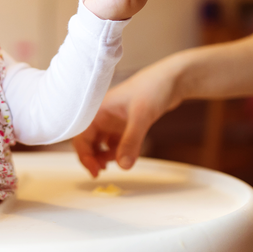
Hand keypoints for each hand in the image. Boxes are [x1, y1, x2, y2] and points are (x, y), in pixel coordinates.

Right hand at [73, 56, 181, 176]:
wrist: (172, 79)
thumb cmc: (153, 88)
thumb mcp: (141, 117)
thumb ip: (131, 142)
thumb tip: (123, 166)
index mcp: (97, 109)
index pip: (80, 136)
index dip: (84, 155)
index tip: (94, 171)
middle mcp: (102, 115)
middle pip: (87, 141)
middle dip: (91, 157)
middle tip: (100, 172)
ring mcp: (113, 119)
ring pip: (100, 142)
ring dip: (103, 155)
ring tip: (113, 164)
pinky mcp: (124, 123)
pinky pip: (113, 141)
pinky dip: (116, 151)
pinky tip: (123, 155)